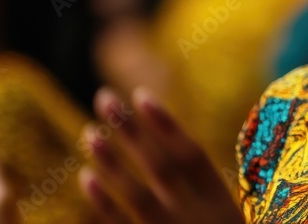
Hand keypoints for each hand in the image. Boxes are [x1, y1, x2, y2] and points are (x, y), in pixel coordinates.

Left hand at [78, 87, 244, 223]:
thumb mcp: (221, 219)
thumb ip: (196, 191)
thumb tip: (161, 146)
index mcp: (220, 203)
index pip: (193, 155)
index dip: (167, 125)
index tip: (141, 95)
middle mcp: (198, 217)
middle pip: (162, 166)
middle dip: (132, 130)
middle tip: (103, 97)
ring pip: (140, 194)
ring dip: (113, 162)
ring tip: (89, 133)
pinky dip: (105, 205)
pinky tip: (87, 179)